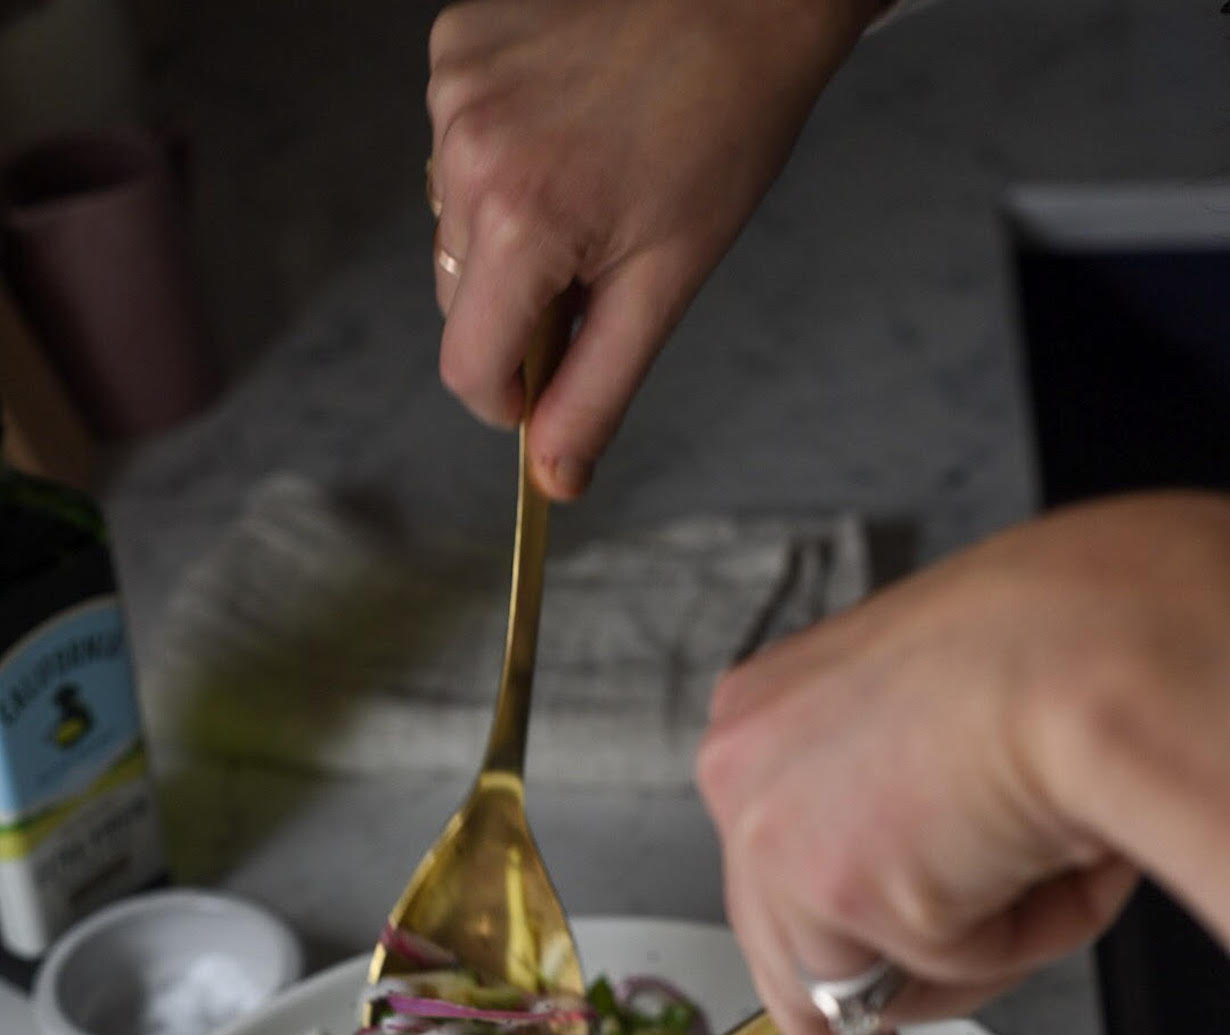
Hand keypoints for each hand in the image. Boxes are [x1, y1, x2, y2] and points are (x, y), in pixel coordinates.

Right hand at [426, 0, 876, 497]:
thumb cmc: (724, 133)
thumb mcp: (667, 285)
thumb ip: (598, 392)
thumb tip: (553, 478)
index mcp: (519, 221)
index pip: (468, 368)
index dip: (513, 393)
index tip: (558, 371)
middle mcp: (467, 153)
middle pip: (460, 299)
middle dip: (520, 302)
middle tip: (598, 256)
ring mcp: (453, 92)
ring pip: (454, 226)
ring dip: (509, 231)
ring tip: (586, 181)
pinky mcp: (454, 46)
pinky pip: (454, 149)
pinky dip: (499, 159)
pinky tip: (563, 128)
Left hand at [697, 493, 1229, 1034]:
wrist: (1086, 643)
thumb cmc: (1047, 643)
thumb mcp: (932, 718)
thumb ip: (889, 799)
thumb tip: (926, 890)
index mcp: (765, 713)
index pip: (764, 858)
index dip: (818, 934)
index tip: (847, 992)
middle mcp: (742, 769)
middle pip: (779, 941)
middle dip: (861, 992)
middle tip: (899, 1033)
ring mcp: (774, 834)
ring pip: (860, 977)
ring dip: (968, 950)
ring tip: (1043, 856)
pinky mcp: (833, 894)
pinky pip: (936, 976)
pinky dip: (1012, 944)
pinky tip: (1044, 859)